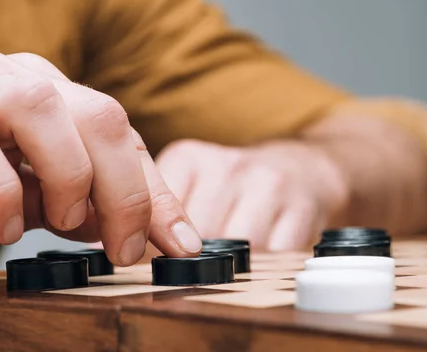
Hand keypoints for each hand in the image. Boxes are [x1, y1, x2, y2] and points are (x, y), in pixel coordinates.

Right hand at [0, 51, 201, 265]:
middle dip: (127, 190)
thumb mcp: (30, 199)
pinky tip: (2, 229)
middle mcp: (17, 79)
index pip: (123, 135)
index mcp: (51, 95)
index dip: (157, 191)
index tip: (180, 243)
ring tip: (62, 223)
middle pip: (101, 115)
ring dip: (69, 176)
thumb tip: (139, 231)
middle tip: (126, 248)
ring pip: (42, 110)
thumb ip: (80, 206)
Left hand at [156, 139, 348, 250]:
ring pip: (234, 248)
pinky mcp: (301, 205)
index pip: (156, 212)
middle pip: (195, 236)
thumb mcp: (190, 185)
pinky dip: (264, 267)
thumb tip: (124, 253)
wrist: (302, 168)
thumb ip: (156, 213)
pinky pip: (273, 254)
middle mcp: (227, 165)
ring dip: (230, 266)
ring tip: (228, 262)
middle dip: (192, 260)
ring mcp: (266, 182)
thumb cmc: (234, 188)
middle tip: (194, 268)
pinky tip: (259, 260)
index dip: (153, 245)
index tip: (151, 261)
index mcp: (188, 158)